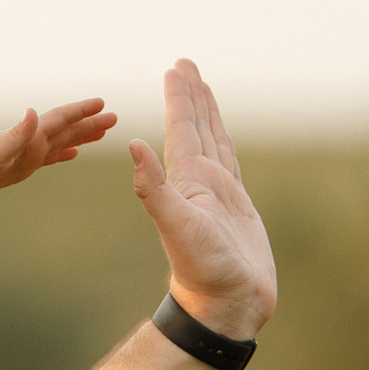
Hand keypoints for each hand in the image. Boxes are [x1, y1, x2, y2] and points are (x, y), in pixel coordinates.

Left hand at [0, 96, 116, 198]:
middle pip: (66, 129)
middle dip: (90, 123)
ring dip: (80, 136)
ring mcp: (25, 154)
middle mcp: (28, 142)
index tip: (102, 103)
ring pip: (60, 142)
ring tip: (101, 132)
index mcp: (27, 136)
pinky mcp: (18, 167)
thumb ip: (16, 134)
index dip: (81, 112)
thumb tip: (34, 112)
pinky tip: (71, 153)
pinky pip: (47, 159)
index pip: (59, 120)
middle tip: (114, 117)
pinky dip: (61, 154)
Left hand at [128, 60, 276, 343]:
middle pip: (194, 127)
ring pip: (212, 141)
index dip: (180, 98)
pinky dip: (224, 143)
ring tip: (202, 86)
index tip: (175, 67)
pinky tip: (218, 136)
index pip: (181, 128)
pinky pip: (230, 164)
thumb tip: (132, 145)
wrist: (223, 306)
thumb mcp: (176, 226)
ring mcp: (218, 194)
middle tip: (184, 63)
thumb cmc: (203, 271)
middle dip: (190, 96)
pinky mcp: (237, 208)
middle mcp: (198, 182)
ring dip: (206, 114)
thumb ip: (154, 188)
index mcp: (185, 180)